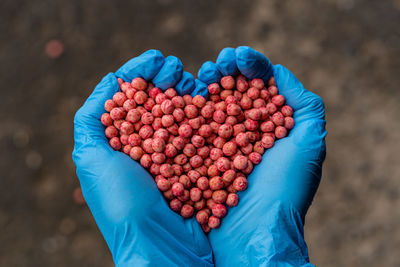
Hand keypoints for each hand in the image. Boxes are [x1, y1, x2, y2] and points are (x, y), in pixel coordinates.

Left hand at [72, 50, 212, 266]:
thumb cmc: (121, 204)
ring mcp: (177, 154)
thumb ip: (91, 118)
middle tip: (176, 67)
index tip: (155, 58)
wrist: (160, 247)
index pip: (131, 96)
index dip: (141, 73)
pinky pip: (205, 133)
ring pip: (184, 112)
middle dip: (167, 77)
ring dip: (188, 90)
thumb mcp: (91, 159)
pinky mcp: (200, 164)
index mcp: (122, 141)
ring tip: (193, 81)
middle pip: (159, 99)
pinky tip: (209, 99)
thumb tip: (111, 79)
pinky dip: (208, 113)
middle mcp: (150, 146)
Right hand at [196, 46, 326, 266]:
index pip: (259, 86)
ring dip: (205, 86)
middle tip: (214, 66)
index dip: (249, 66)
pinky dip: (187, 109)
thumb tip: (279, 72)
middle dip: (224, 71)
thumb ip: (306, 105)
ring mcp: (219, 145)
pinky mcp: (198, 158)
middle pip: (233, 92)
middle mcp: (244, 133)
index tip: (238, 56)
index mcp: (270, 127)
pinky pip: (190, 129)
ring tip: (201, 76)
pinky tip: (186, 97)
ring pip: (210, 106)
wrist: (256, 233)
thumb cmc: (285, 189)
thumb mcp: (309, 143)